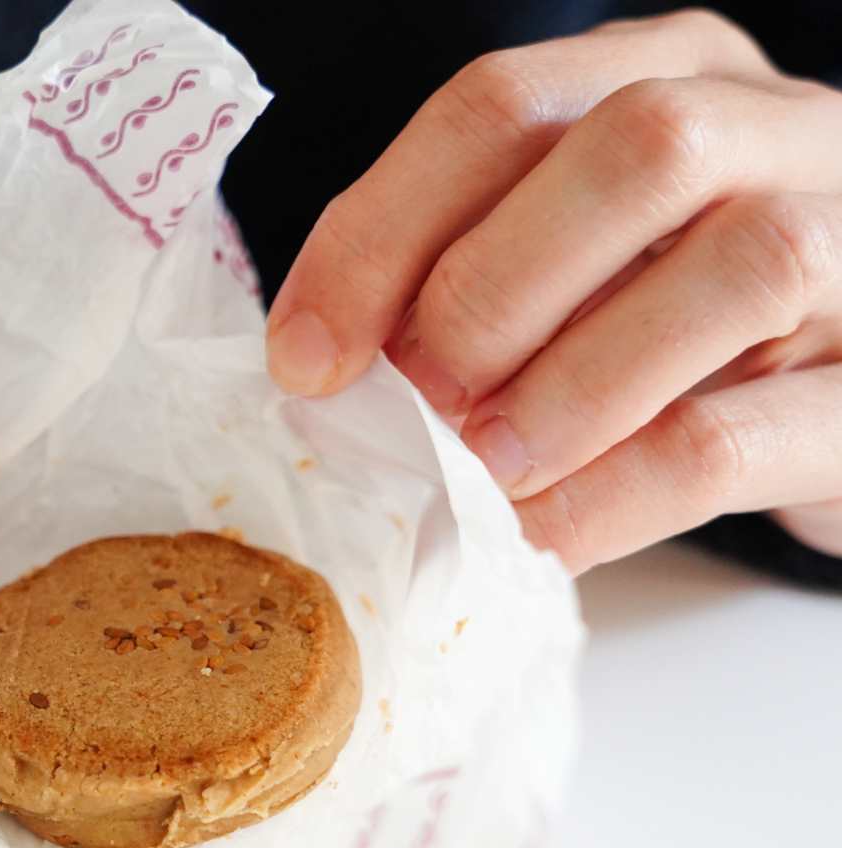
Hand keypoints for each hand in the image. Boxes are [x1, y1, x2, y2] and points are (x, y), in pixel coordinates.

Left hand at [265, 10, 841, 571]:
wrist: (832, 398)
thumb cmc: (675, 324)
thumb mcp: (574, 261)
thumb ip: (471, 269)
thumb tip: (322, 359)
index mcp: (675, 70)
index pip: (506, 104)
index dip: (380, 231)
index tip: (304, 355)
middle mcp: (785, 129)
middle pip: (637, 147)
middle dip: (485, 289)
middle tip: (411, 404)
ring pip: (736, 267)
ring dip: (564, 387)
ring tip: (478, 467)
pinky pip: (742, 434)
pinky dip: (615, 493)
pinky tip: (540, 532)